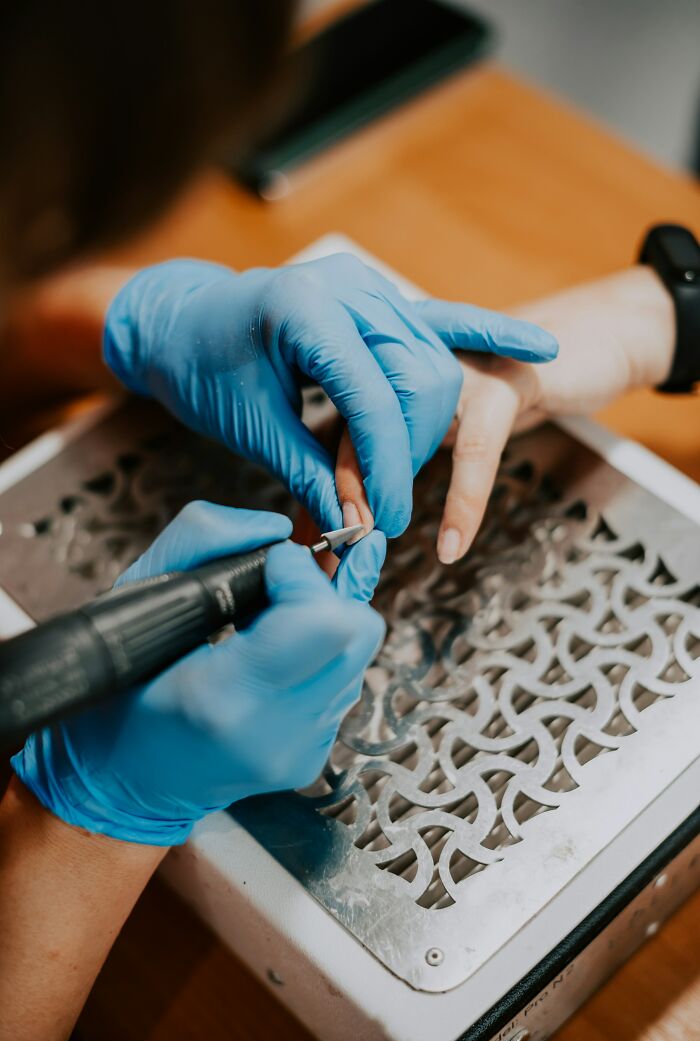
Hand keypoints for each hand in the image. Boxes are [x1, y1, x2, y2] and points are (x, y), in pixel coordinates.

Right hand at [11, 502, 385, 844]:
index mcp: (224, 696)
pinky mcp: (314, 757)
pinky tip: (276, 655)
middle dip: (324, 591)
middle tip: (276, 589)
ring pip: (358, 654)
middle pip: (356, 632)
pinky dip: (319, 655)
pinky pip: (343, 682)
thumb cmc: (118, 689)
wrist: (124, 780)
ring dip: (323, 621)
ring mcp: (301, 751)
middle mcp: (275, 732)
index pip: (320, 619)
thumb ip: (202, 540)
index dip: (301, 573)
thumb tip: (277, 530)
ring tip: (270, 623)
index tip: (268, 565)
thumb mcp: (135, 594)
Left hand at [103, 253, 556, 537]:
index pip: (373, 398)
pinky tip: (538, 343)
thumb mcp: (249, 425)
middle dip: (406, 453)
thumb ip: (311, 472)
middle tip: (383, 509)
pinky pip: (445, 318)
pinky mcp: (378, 298)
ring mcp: (368, 287)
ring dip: (426, 426)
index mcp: (307, 308)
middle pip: (419, 378)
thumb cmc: (200, 366)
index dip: (382, 468)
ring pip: (433, 362)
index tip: (381, 519)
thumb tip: (353, 525)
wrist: (177, 319)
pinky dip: (491, 330)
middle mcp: (348, 287)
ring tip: (403, 477)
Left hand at [335, 266, 674, 562]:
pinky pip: (476, 446)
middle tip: (333, 549)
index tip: (312, 540)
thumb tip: (326, 519)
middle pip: (359, 418)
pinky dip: (464, 499)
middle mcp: (410, 341)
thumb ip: (377, 453)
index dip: (322, 479)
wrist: (588, 340)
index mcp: (381, 347)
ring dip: (387, 487)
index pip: (335, 416)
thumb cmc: (498, 385)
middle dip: (344, 489)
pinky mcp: (504, 376)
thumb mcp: (429, 419)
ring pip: (406, 426)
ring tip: (372, 542)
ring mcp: (457, 356)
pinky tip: (452, 544)